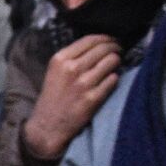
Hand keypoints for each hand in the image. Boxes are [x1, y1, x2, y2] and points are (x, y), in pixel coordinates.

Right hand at [23, 34, 121, 161]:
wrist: (47, 127)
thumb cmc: (52, 98)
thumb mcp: (54, 71)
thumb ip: (72, 56)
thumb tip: (99, 45)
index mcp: (60, 59)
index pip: (91, 39)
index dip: (106, 38)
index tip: (111, 41)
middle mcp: (71, 68)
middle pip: (104, 48)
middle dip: (115, 48)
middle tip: (117, 52)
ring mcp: (83, 83)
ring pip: (112, 61)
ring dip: (116, 63)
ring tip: (112, 68)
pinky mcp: (93, 98)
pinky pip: (114, 79)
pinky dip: (114, 79)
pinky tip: (108, 83)